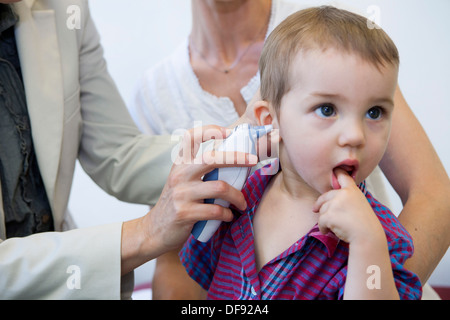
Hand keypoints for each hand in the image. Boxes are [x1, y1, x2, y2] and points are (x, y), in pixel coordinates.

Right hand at [121, 125, 257, 273]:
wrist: (155, 230)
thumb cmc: (178, 204)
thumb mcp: (183, 181)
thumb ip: (201, 170)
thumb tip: (236, 160)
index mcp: (180, 164)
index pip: (191, 137)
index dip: (210, 130)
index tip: (229, 132)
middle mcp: (179, 175)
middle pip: (212, 158)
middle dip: (237, 158)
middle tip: (253, 161)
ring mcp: (181, 194)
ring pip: (220, 187)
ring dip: (237, 196)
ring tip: (242, 203)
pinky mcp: (184, 213)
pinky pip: (216, 211)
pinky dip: (228, 214)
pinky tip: (229, 216)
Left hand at [312, 169, 384, 243]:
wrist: (368, 236)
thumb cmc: (364, 224)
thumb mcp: (359, 205)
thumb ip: (346, 199)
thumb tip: (327, 201)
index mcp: (352, 190)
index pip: (343, 177)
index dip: (337, 172)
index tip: (334, 168)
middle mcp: (343, 194)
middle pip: (324, 196)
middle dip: (319, 204)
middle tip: (315, 209)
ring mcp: (336, 203)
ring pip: (322, 210)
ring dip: (324, 220)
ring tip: (334, 226)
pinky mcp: (330, 214)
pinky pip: (320, 221)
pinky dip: (323, 228)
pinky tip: (329, 231)